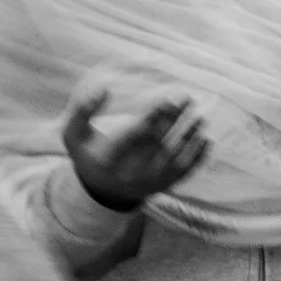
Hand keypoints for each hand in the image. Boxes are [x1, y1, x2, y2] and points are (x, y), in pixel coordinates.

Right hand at [63, 82, 207, 212]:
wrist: (101, 191)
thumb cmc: (88, 154)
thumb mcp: (73, 135)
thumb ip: (82, 111)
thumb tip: (102, 89)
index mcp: (108, 159)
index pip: (135, 135)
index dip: (154, 116)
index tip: (169, 97)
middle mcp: (129, 173)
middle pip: (158, 143)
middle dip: (174, 120)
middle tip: (187, 98)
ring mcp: (147, 182)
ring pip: (174, 159)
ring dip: (190, 138)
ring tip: (200, 117)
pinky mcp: (160, 187)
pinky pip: (182, 174)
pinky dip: (197, 158)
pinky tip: (207, 140)